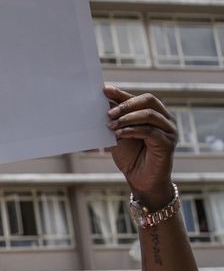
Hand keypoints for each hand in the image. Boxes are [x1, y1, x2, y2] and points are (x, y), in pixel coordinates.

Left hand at [105, 85, 177, 207]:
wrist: (140, 180)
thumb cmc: (130, 157)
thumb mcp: (119, 135)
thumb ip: (115, 120)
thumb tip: (100, 103)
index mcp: (154, 114)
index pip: (139, 98)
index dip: (122, 93)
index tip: (105, 90)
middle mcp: (165, 119)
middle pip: (148, 100)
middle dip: (126, 104)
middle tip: (108, 113)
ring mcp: (169, 131)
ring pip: (149, 115)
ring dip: (127, 118)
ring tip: (110, 126)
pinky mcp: (168, 144)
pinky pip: (150, 131)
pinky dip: (132, 131)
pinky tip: (119, 135)